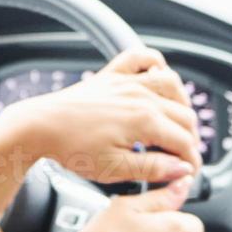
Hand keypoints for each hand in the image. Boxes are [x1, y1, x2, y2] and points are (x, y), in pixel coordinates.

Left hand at [0, 46, 201, 184]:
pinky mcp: (112, 75)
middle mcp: (141, 96)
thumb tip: (182, 168)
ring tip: (175, 125)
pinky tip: (157, 77)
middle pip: (184, 116)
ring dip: (181, 103)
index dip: (191, 161)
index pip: (184, 141)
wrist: (40, 126)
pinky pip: (141, 57)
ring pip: (172, 85)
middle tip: (180, 158)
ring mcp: (127, 81)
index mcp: (144, 120)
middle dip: (189, 139)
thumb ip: (153, 168)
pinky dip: (154, 63)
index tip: (188, 174)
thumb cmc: (72, 148)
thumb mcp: (114, 169)